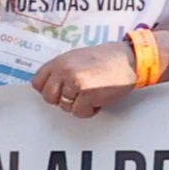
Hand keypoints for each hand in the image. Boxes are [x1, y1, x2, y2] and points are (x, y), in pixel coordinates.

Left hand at [29, 41, 148, 115]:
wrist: (131, 59)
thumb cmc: (107, 59)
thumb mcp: (78, 57)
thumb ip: (61, 69)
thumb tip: (49, 86)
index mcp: (60, 60)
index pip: (37, 82)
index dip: (49, 89)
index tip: (60, 91)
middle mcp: (65, 70)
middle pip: (49, 97)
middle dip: (63, 100)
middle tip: (78, 94)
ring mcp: (75, 82)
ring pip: (64, 106)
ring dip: (78, 105)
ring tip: (91, 94)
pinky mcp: (88, 94)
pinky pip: (79, 112)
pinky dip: (90, 110)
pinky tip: (99, 99)